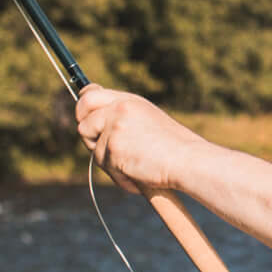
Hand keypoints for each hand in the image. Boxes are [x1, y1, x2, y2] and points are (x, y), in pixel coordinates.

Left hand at [73, 84, 194, 196]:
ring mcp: (114, 126)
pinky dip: (119, 176)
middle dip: (86, 132)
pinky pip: (105, 166)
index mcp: (130, 101)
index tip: (84, 119)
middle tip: (96, 146)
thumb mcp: (149, 122)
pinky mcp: (112, 147)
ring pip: (94, 148)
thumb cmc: (176, 148)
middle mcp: (119, 108)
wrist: (188, 160)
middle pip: (83, 115)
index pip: (92, 95)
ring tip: (135, 167)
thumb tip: (98, 125)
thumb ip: (125, 119)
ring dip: (109, 163)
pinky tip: (138, 175)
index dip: (83, 109)